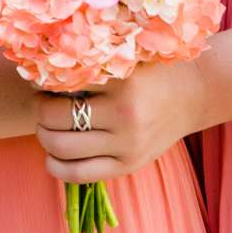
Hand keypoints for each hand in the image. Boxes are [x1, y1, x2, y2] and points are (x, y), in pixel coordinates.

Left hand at [31, 60, 208, 186]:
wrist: (193, 94)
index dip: (41, 82)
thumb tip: (39, 66)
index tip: (39, 79)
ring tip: (48, 126)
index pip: (61, 84)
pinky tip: (52, 154)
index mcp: (121, 82)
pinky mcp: (128, 165)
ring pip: (62, 147)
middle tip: (41, 104)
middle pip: (55, 118)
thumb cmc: (149, 71)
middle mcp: (124, 115)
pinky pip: (78, 174)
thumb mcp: (124, 58)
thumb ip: (92, 62)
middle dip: (40, 112)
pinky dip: (55, 166)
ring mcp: (127, 144)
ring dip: (44, 137)